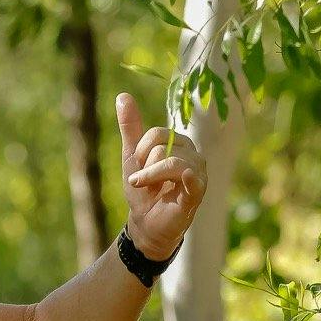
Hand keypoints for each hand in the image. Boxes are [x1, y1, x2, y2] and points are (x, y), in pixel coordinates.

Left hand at [113, 93, 205, 261]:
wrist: (145, 224)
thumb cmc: (143, 190)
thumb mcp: (132, 156)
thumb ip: (131, 127)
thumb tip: (122, 95)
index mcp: (180, 143)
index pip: (156, 134)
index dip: (140, 152)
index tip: (138, 170)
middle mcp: (194, 154)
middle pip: (162, 146)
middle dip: (145, 166)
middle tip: (146, 183)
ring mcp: (198, 173)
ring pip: (171, 162)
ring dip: (151, 177)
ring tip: (150, 190)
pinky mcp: (197, 194)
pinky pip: (192, 179)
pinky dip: (186, 178)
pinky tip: (185, 177)